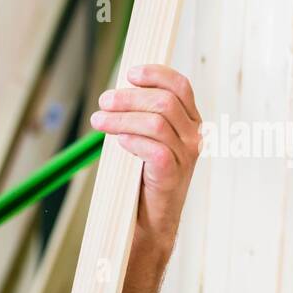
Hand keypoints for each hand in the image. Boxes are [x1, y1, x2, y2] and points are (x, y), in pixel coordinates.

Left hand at [89, 64, 202, 252]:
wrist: (149, 220)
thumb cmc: (142, 176)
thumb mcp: (145, 139)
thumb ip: (140, 116)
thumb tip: (114, 93)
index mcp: (190, 121)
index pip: (180, 86)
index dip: (155, 74)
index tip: (129, 73)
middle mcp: (194, 136)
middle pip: (164, 101)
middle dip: (129, 97)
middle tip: (103, 101)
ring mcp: (186, 156)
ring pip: (156, 123)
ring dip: (121, 118)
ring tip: (98, 121)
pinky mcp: (172, 175)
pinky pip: (155, 150)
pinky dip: (133, 141)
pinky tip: (118, 141)